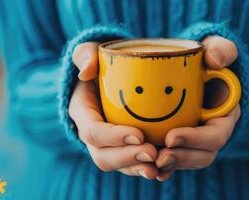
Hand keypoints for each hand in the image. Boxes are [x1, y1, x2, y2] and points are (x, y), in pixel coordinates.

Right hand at [69, 42, 158, 178]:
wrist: (112, 76)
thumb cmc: (102, 64)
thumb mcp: (90, 51)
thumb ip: (85, 55)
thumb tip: (86, 72)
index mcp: (83, 113)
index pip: (92, 132)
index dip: (113, 137)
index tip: (139, 134)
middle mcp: (94, 134)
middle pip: (104, 156)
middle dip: (127, 158)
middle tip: (153, 152)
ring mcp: (109, 143)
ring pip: (120, 165)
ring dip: (139, 168)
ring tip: (160, 166)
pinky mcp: (125, 146)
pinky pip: (133, 164)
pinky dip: (147, 168)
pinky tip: (165, 169)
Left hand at [155, 36, 240, 180]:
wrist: (186, 71)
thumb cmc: (202, 61)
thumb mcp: (214, 49)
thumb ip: (219, 50)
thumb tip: (215, 60)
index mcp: (222, 115)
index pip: (216, 135)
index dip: (196, 141)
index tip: (171, 136)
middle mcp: (209, 132)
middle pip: (202, 155)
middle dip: (181, 158)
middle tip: (158, 155)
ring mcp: (193, 140)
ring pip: (185, 161)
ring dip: (169, 165)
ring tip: (150, 163)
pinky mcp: (177, 142)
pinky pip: (172, 161)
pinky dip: (161, 167)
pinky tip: (147, 169)